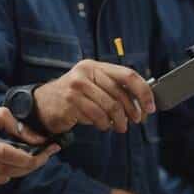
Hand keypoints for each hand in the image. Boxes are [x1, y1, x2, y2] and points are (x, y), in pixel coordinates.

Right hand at [0, 107, 58, 185]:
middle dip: (36, 161)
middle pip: (15, 168)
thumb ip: (0, 120)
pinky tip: (13, 161)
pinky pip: (2, 179)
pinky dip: (11, 170)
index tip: (46, 149)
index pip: (8, 155)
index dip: (30, 155)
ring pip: (12, 175)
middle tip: (49, 151)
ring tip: (37, 155)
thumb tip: (23, 130)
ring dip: (26, 166)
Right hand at [33, 60, 155, 133]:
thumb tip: (142, 102)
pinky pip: (96, 116)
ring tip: (120, 127)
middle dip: (132, 110)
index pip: (127, 74)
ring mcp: (76, 86)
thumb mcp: (93, 86)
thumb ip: (113, 90)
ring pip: (109, 106)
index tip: (150, 107)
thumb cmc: (73, 98)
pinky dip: (104, 124)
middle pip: (119, 93)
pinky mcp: (70, 102)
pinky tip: (103, 126)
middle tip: (136, 121)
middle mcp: (85, 72)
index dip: (143, 92)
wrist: (43, 104)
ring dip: (118, 121)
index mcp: (95, 66)